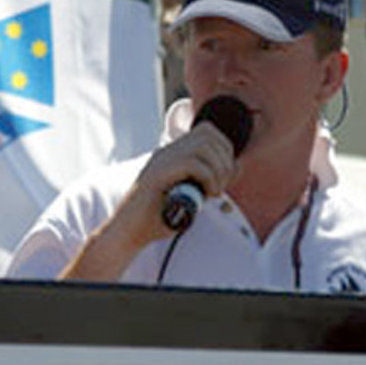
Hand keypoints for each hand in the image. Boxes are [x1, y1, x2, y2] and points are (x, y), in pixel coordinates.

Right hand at [58, 123, 236, 280]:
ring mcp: (160, 160)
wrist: (128, 233)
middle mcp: (166, 151)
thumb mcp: (193, 196)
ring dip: (218, 169)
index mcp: (173, 153)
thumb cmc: (157, 218)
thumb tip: (237, 167)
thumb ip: (213, 180)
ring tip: (215, 191)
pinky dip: (208, 178)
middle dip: (225, 159)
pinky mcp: (157, 174)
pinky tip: (207, 194)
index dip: (224, 149)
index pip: (207, 131)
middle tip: (220, 186)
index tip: (225, 176)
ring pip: (203, 146)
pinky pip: (192, 164)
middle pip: (208, 134)